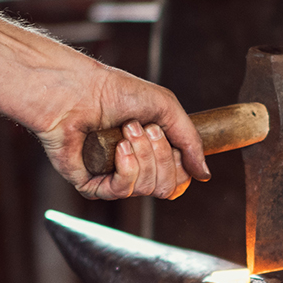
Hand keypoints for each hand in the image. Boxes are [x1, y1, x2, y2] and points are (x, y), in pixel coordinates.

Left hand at [37, 66, 211, 199]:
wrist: (77, 90)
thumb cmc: (115, 92)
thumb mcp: (166, 108)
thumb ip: (191, 141)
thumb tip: (204, 175)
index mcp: (152, 154)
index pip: (178, 180)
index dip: (179, 163)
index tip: (164, 133)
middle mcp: (134, 170)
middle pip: (167, 187)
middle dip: (161, 156)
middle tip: (142, 127)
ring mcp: (112, 179)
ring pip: (146, 189)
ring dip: (143, 156)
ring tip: (126, 131)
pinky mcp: (91, 185)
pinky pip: (120, 192)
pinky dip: (126, 168)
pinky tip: (118, 147)